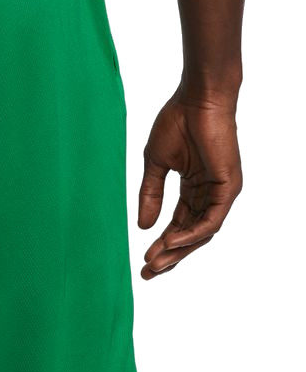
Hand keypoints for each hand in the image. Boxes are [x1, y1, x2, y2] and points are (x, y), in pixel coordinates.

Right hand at [137, 88, 241, 279]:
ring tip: (155, 263)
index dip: (161, 244)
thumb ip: (150, 195)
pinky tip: (170, 242)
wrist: (197, 99)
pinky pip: (211, 220)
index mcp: (193, 187)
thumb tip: (141, 226)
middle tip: (148, 273)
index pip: (179, 224)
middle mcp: (210, 193)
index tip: (141, 261)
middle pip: (190, 235)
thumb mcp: (155, 165)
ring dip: (178, 250)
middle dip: (169, 255)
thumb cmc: (176, 122)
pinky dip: (191, 233)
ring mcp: (221, 191)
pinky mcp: (229, 187)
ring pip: (201, 233)